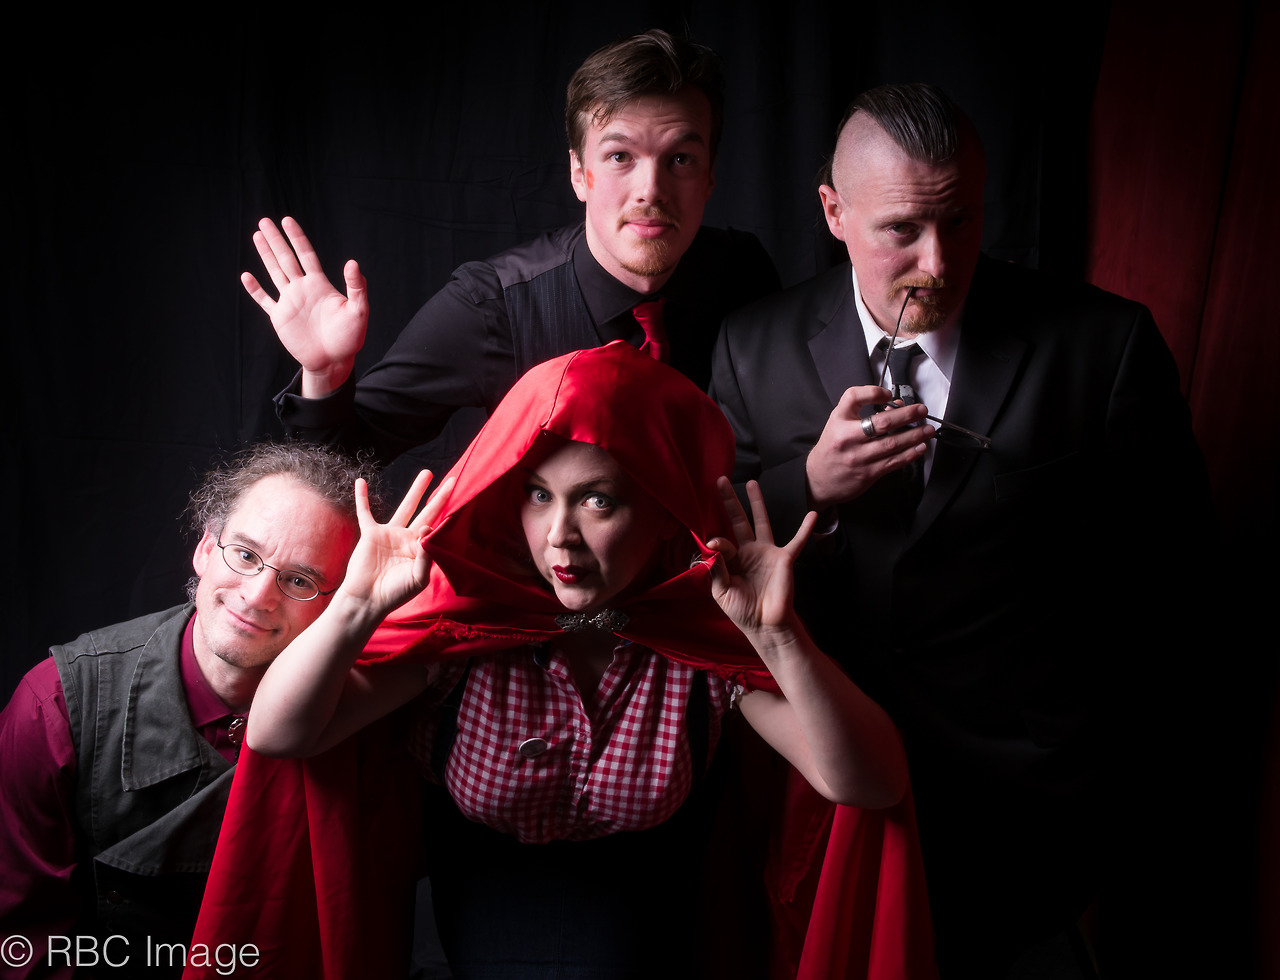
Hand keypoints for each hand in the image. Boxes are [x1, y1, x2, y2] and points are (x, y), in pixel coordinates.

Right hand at [241, 216, 367, 396]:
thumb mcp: (359, 310)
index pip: (305, 255)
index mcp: (320, 285)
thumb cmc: (350, 337)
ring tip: (256, 236)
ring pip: (274, 273)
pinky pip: (265, 301)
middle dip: (275, 240)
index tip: (287, 220)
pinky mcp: (280, 318)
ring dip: (265, 255)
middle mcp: (302, 289)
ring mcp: (290, 302)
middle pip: (286, 258)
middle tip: (264, 221)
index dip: (297, 238)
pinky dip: (255, 290)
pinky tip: (246, 276)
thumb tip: (353, 262)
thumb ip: (356, 286)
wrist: (334, 360)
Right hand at [338, 471, 454, 617]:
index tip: (460, 504)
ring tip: (427, 473)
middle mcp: (408, 539)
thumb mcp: (418, 578)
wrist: (367, 599)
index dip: (448, 517)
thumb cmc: (395, 593)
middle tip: (453, 480)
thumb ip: (426, 555)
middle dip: (440, 496)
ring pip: (406, 506)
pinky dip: (362, 498)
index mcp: (422, 550)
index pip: (438, 528)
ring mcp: (390, 534)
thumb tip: (428, 527)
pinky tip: (361, 482)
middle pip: (428, 511)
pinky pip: (365, 512)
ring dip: (416, 489)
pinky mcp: (371, 534)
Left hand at [708, 478, 816, 639]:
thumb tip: (711, 543)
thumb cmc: (742, 610)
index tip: (713, 544)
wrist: (765, 625)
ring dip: (756, 503)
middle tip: (720, 481)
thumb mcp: (722, 591)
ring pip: (761, 522)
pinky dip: (805, 529)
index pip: (722, 542)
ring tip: (751, 483)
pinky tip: (812, 515)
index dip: (717, 542)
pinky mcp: (784, 559)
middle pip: (738, 521)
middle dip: (730, 502)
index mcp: (732, 560)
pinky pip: (796, 541)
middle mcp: (749, 551)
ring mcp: (767, 552)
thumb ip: (716, 568)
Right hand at [805, 385, 933, 509]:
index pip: (853, 397)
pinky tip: (920, 447)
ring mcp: (858, 457)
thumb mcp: (838, 423)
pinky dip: (909, 454)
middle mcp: (847, 438)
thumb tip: (896, 406)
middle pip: (882, 423)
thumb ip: (862, 411)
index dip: (873, 392)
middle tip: (921, 411)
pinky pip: (893, 462)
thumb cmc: (831, 448)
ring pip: (892, 444)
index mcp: (838, 421)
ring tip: (928, 429)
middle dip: (907, 415)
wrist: (817, 479)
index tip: (888, 394)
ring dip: (914, 435)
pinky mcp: (867, 473)